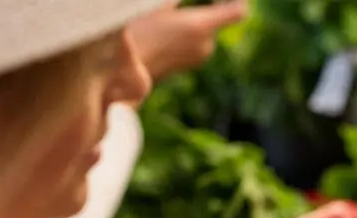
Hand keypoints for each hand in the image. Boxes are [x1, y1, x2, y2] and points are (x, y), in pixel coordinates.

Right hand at [128, 1, 246, 81]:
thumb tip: (181, 0)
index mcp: (199, 28)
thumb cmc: (135, 30)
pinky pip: (196, 40)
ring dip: (194, 16)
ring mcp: (199, 57)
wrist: (119, 70)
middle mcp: (206, 46)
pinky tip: (165, 24)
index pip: (237, 12)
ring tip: (167, 12)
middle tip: (178, 2)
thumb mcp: (155, 4)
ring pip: (205, 29)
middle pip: (218, 17)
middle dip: (207, 3)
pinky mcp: (189, 63)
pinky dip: (187, 28)